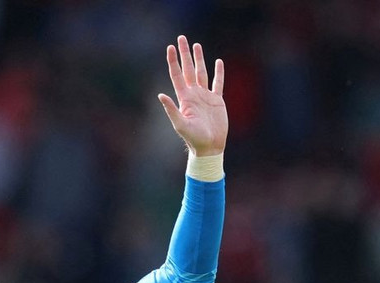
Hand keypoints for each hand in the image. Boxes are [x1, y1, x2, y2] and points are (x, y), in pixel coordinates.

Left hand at [158, 35, 227, 156]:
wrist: (209, 147)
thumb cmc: (194, 138)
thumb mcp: (180, 124)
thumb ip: (171, 109)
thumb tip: (160, 95)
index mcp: (184, 98)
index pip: (176, 75)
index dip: (173, 61)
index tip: (170, 47)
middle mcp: (193, 94)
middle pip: (188, 69)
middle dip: (184, 54)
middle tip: (181, 38)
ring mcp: (205, 96)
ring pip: (202, 72)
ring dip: (199, 59)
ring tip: (197, 45)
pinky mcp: (217, 100)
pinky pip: (218, 83)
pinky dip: (219, 73)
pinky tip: (218, 62)